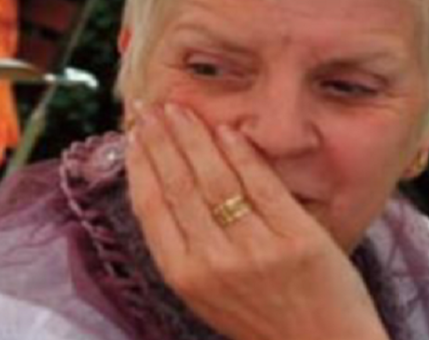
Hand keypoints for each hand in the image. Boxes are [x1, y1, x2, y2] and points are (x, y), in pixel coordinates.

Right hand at [126, 102, 388, 339]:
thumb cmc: (262, 320)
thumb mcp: (208, 297)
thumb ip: (186, 251)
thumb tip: (163, 191)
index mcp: (185, 278)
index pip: (151, 208)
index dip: (139, 165)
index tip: (132, 135)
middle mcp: (214, 263)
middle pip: (178, 185)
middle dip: (160, 140)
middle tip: (150, 109)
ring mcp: (256, 249)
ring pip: (214, 179)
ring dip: (192, 137)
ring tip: (179, 110)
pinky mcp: (296, 238)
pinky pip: (260, 183)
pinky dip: (241, 152)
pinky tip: (227, 129)